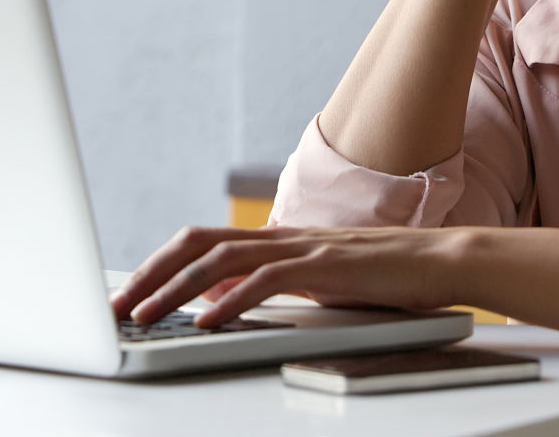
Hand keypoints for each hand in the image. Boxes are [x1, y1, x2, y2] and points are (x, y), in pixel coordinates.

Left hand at [109, 225, 465, 328]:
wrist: (441, 260)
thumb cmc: (384, 276)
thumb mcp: (314, 281)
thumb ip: (268, 283)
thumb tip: (218, 299)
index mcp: (276, 239)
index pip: (201, 242)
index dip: (159, 264)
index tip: (128, 294)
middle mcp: (282, 236)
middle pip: (198, 244)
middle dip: (151, 274)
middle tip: (117, 307)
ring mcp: (302, 248)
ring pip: (221, 261)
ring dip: (175, 289)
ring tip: (145, 316)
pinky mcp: (326, 267)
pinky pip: (267, 281)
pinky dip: (231, 302)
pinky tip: (207, 323)